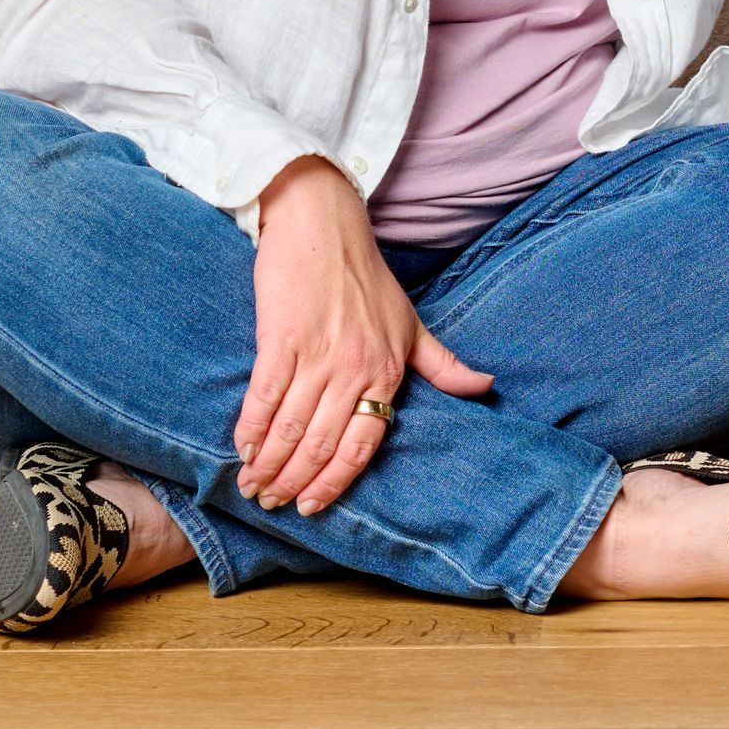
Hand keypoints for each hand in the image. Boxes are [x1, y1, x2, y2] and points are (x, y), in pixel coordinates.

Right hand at [235, 155, 496, 514]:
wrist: (324, 223)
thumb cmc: (367, 273)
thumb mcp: (411, 321)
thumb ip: (443, 362)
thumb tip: (486, 388)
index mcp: (387, 369)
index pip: (362, 445)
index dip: (334, 483)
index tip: (311, 506)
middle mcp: (354, 368)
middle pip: (321, 445)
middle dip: (293, 483)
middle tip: (271, 503)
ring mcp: (317, 354)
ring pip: (292, 429)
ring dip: (268, 465)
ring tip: (251, 486)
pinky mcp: (281, 337)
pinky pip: (265, 398)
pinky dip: (251, 429)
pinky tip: (242, 449)